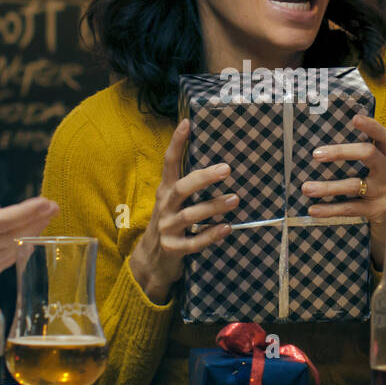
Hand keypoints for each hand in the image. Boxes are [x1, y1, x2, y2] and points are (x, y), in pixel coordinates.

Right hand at [129, 119, 237, 303]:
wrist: (151, 261)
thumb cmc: (171, 224)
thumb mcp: (175, 203)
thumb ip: (190, 187)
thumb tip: (222, 164)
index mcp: (166, 191)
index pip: (169, 163)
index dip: (177, 143)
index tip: (187, 123)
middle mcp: (165, 207)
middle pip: (182, 188)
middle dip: (203, 178)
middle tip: (225, 170)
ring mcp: (167, 228)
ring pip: (190, 216)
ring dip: (213, 207)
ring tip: (234, 199)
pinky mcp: (172, 249)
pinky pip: (193, 243)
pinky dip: (210, 235)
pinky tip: (226, 228)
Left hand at [300, 115, 385, 268]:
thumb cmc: (378, 189)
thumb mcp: (376, 172)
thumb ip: (357, 160)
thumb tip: (319, 150)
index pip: (383, 137)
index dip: (371, 126)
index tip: (355, 118)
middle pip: (368, 154)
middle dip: (341, 152)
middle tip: (316, 154)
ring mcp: (383, 191)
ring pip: (354, 185)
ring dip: (327, 187)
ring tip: (306, 188)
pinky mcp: (377, 210)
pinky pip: (350, 208)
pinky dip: (330, 210)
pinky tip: (313, 210)